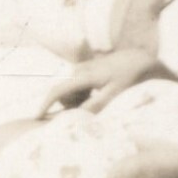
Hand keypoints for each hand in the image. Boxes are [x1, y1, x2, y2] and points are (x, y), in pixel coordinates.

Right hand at [36, 49, 166, 117]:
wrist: (141, 60)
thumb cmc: (131, 78)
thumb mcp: (115, 94)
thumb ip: (95, 105)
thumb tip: (76, 117)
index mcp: (84, 75)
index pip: (58, 90)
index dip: (45, 104)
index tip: (36, 118)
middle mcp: (79, 69)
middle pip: (63, 92)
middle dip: (69, 104)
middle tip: (88, 109)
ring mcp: (83, 67)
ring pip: (70, 89)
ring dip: (77, 100)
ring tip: (97, 101)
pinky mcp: (87, 68)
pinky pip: (77, 85)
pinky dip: (82, 94)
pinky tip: (97, 95)